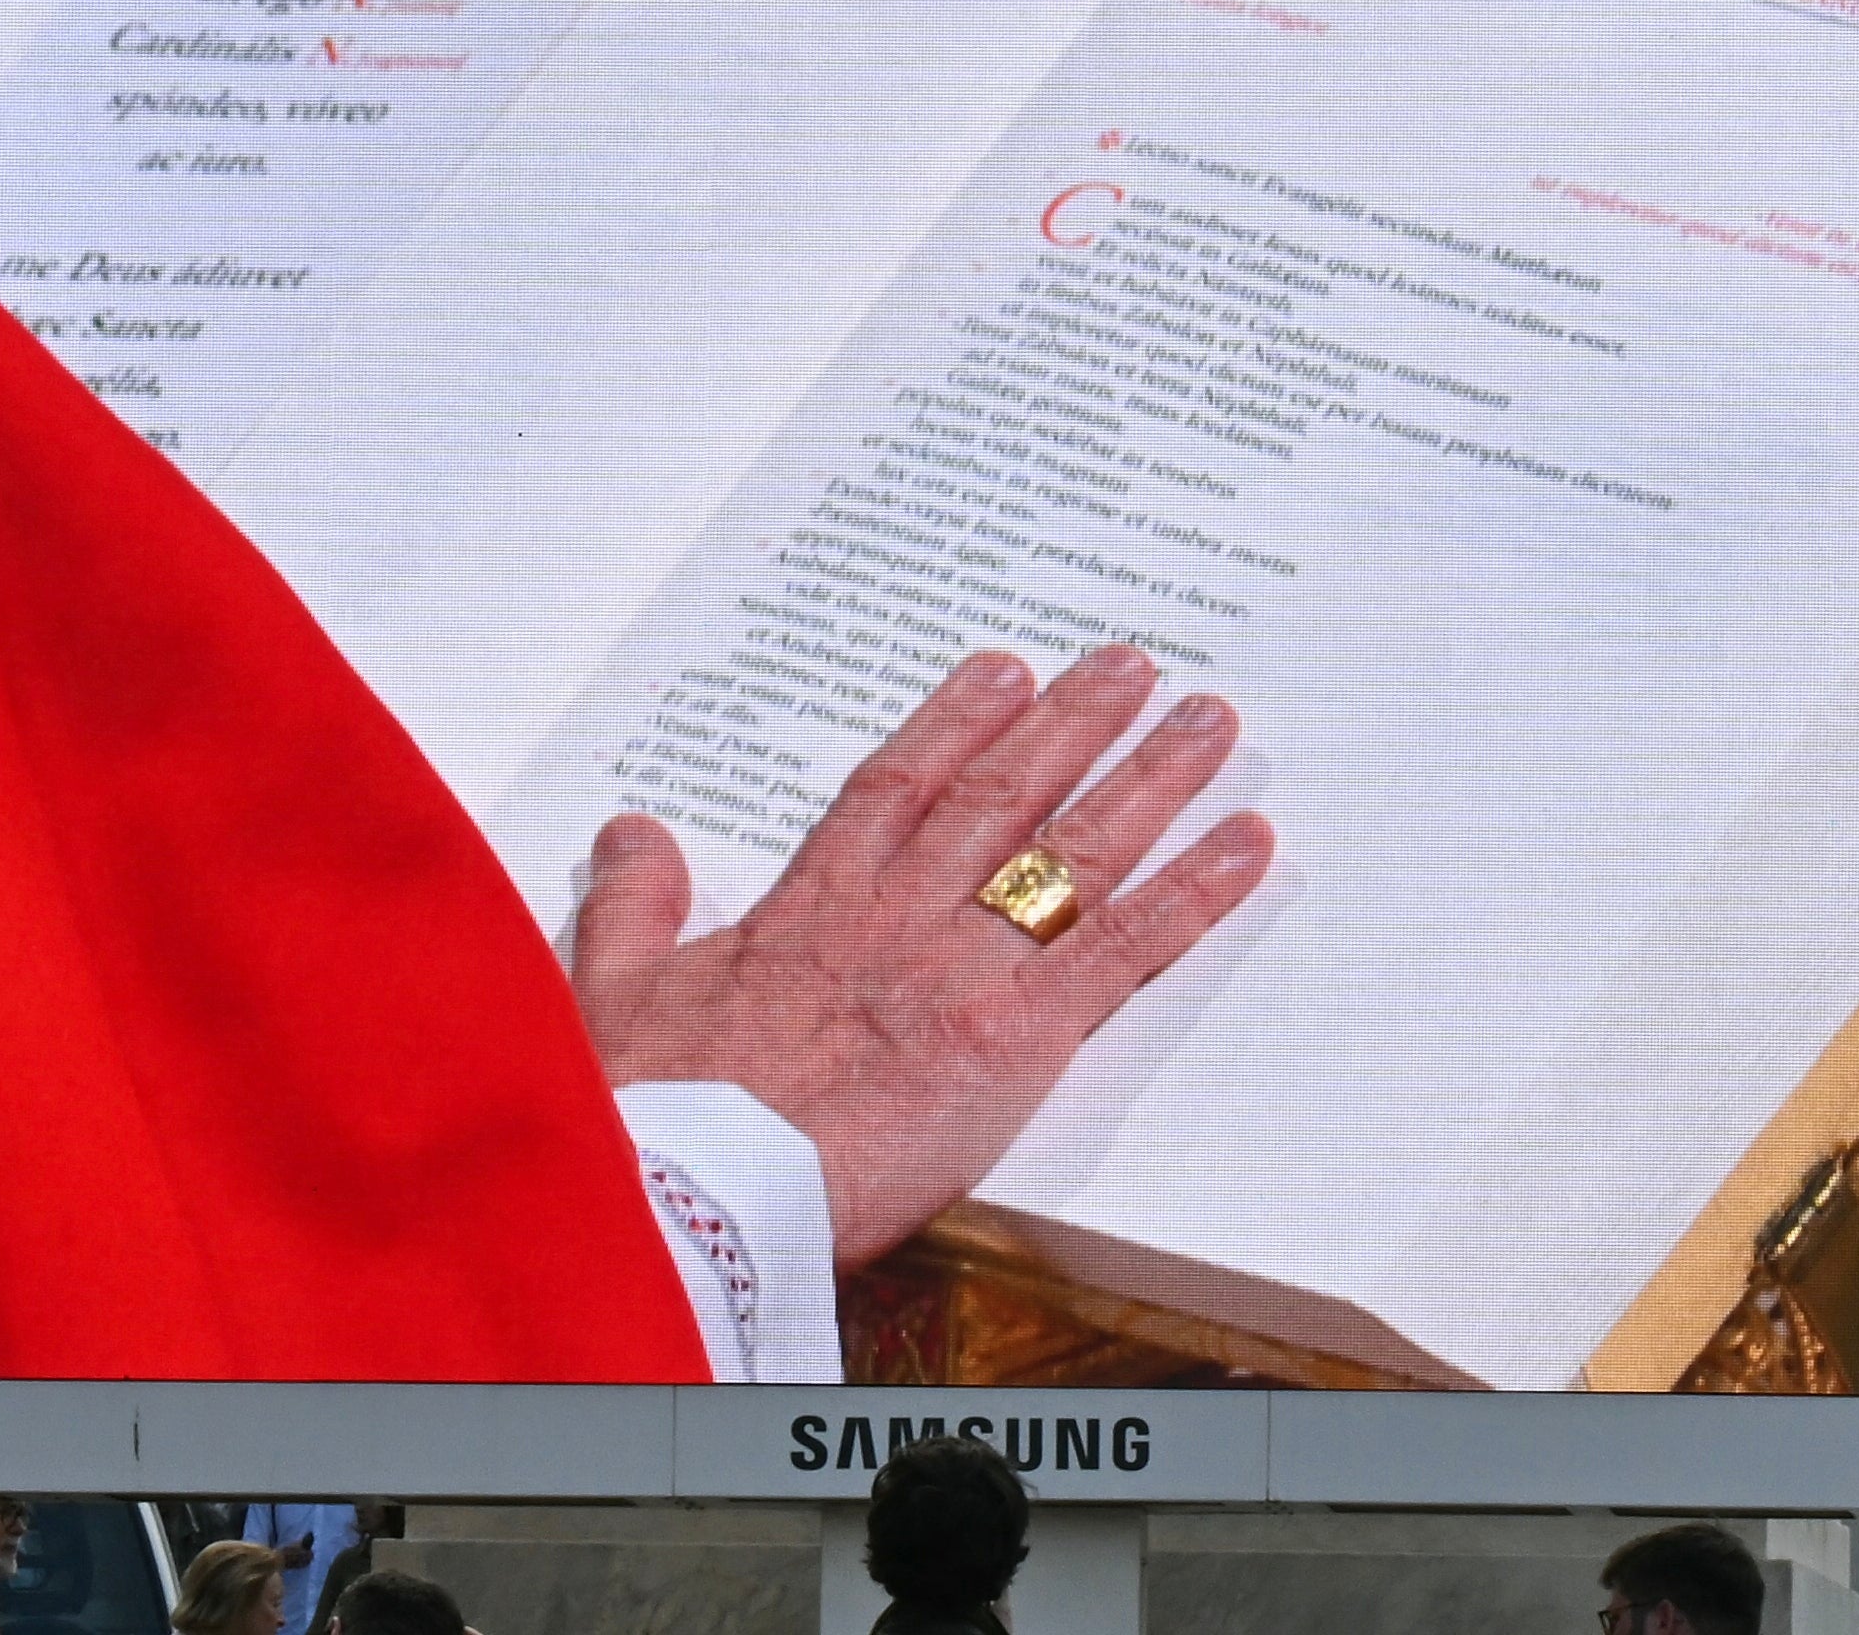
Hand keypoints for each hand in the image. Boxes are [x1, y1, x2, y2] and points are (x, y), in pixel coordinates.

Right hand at [561, 641, 1273, 1257]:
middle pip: (1003, 799)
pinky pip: (1125, 951)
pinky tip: (1247, 846)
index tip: (1003, 672)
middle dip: (1073, 727)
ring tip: (1208, 721)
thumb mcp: (611, 996)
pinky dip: (1195, 893)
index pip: (898, 789)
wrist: (691, 1191)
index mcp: (812, 910)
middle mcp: (900, 918)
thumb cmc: (646, 1113)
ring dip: (1150, 780)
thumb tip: (632, 834)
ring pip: (1076, 851)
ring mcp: (964, 969)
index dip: (955, 725)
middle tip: (1132, 666)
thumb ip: (631, 909)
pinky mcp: (1018, 1036)